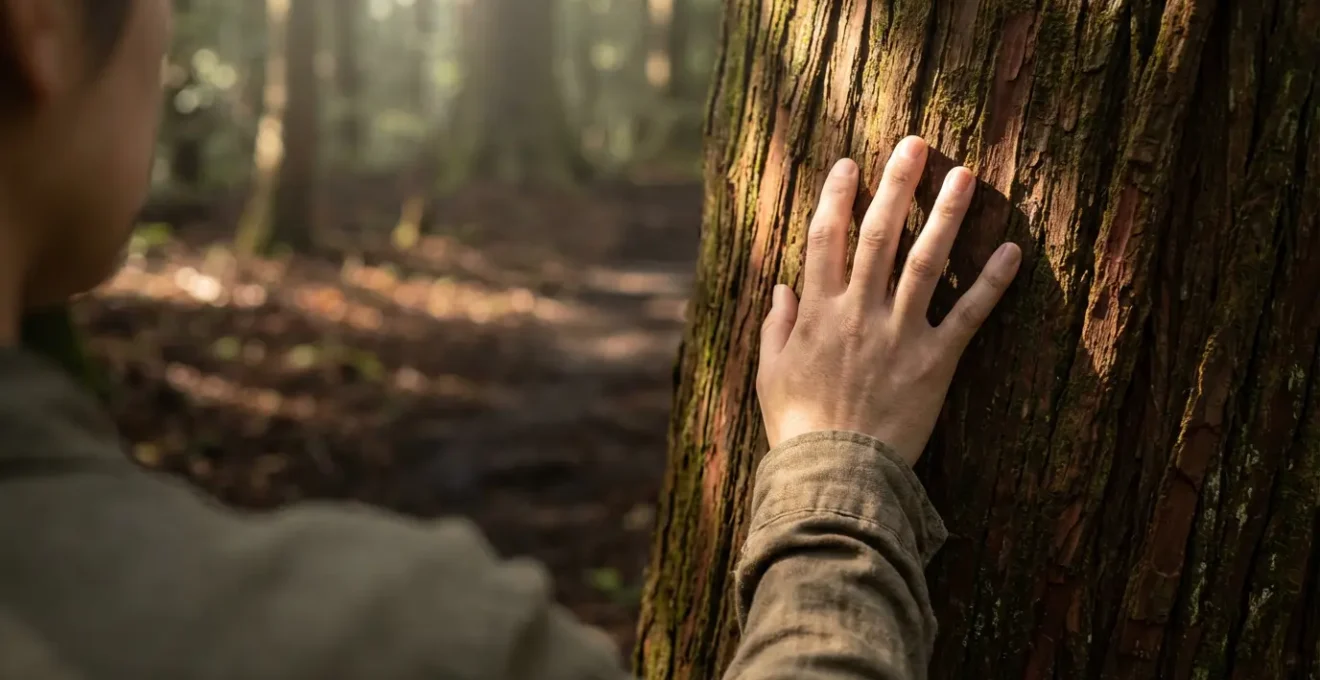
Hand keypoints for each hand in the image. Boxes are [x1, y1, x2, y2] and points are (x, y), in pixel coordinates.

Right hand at [756, 136, 1021, 465]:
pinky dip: (991, 283)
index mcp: (817, 312)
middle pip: (879, 234)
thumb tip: (783, 286)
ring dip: (945, 214)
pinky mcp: (935, 362)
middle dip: (896, 184)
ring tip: (964, 175)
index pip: (826, 239)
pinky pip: (967, 315)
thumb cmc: (798, 428)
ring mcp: (899, 334)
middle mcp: (858, 312)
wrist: (835, 475)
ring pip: (924, 261)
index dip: (837, 197)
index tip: (850, 165)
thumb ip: (776, 326)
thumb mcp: (771, 374)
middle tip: (916, 144)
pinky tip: (1012, 251)